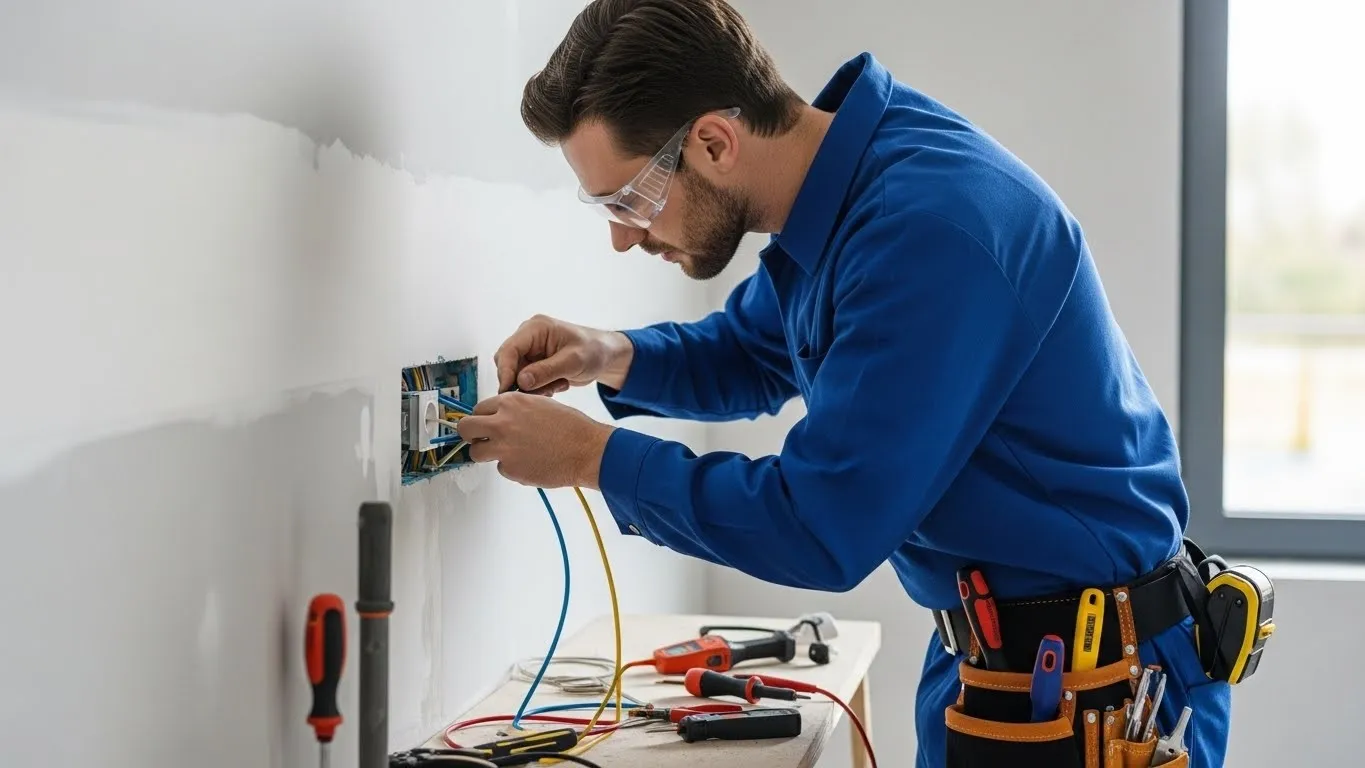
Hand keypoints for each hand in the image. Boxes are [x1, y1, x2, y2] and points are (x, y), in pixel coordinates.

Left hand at [457, 392, 614, 488]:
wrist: (586, 450)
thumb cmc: (571, 427)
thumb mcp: (541, 404)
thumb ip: (516, 410)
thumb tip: (501, 418)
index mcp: (510, 403)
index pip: (478, 409)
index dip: (482, 418)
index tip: (484, 425)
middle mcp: (502, 423)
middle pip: (466, 428)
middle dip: (470, 435)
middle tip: (479, 440)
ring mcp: (503, 448)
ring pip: (475, 453)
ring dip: (486, 454)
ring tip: (505, 454)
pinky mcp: (510, 469)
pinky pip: (501, 468)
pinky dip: (511, 467)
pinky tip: (529, 462)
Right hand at [493, 314, 633, 394]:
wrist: (605, 355)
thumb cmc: (594, 351)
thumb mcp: (573, 361)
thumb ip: (546, 371)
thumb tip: (521, 381)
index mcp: (536, 328)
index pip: (509, 349)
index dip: (505, 371)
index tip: (508, 391)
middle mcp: (529, 337)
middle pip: (508, 362)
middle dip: (520, 381)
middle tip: (541, 392)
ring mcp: (530, 350)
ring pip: (516, 374)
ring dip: (533, 386)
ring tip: (558, 385)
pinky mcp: (534, 363)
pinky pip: (526, 380)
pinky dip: (539, 387)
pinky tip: (558, 385)